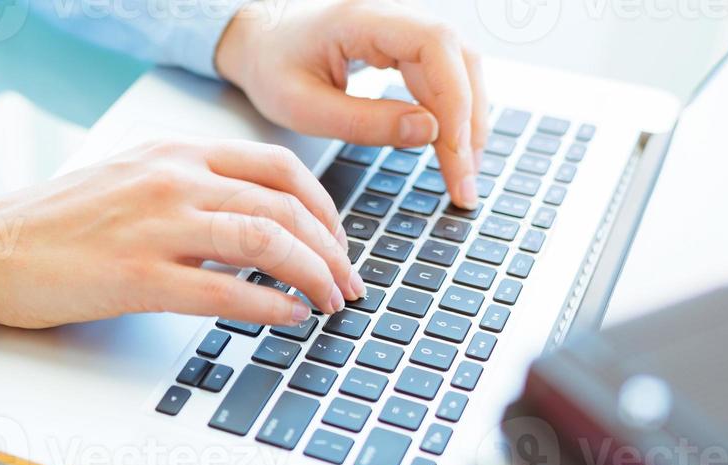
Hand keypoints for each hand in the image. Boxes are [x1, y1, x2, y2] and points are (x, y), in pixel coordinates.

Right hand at [0, 140, 364, 328]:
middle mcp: (173, 179)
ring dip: (312, 276)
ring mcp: (156, 226)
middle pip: (284, 204)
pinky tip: (290, 320)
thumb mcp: (131, 183)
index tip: (336, 240)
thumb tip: (250, 226)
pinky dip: (269, 305)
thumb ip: (189, 192)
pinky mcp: (137, 277)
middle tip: (348, 282)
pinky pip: (225, 289)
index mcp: (174, 154)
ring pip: (266, 241)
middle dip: (331, 248)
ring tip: (330, 304)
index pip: (276, 167)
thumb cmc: (55, 225)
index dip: (322, 206)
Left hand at [215, 0, 487, 208]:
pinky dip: (453, 115)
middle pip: (459, 59)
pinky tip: (451, 151)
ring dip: (467, 122)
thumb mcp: (304, 108)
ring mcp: (404, 28)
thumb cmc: (272, 67)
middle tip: (465, 185)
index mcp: (363, 17)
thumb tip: (428, 134)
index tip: (455, 154)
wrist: (259, 41)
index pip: (435, 45)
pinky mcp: (407, 46)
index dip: (455, 100)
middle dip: (468, 124)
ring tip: (463, 175)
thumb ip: (363, 123)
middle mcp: (393, 13)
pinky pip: (445, 75)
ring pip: (460, 68)